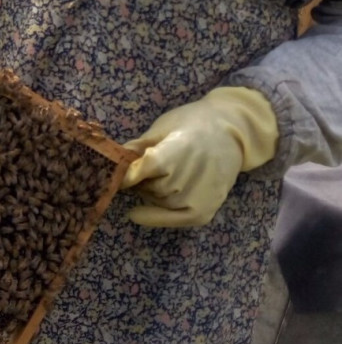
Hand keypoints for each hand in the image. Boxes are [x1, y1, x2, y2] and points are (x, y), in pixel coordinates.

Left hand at [122, 87, 277, 227]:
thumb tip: (111, 158)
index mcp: (177, 151)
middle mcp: (187, 178)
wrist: (231, 133)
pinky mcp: (203, 212)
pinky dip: (153, 216)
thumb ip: (138, 146)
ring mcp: (196, 198)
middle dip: (143, 179)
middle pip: (148, 187)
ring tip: (168, 175)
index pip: (142, 170)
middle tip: (153, 166)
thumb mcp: (162, 127)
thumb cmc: (192, 124)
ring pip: (157, 201)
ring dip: (153, 192)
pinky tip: (136, 213)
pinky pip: (170, 219)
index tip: (115, 175)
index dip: (126, 174)